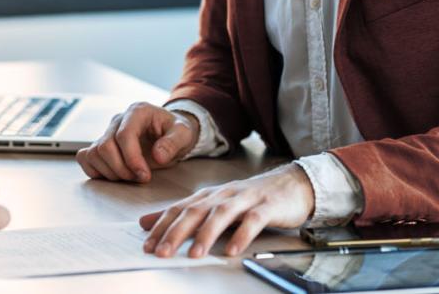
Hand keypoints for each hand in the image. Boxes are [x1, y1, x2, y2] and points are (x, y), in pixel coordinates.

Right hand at [76, 102, 199, 182]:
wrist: (169, 133)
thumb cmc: (175, 131)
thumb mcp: (183, 134)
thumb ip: (173, 143)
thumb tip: (158, 156)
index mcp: (137, 112)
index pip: (124, 135)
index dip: (132, 158)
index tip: (144, 175)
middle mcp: (118, 120)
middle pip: (105, 146)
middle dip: (122, 169)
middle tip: (140, 178)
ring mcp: (107, 132)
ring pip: (94, 153)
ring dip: (111, 172)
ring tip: (130, 177)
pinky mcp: (100, 144)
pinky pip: (85, 157)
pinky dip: (96, 170)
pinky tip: (115, 175)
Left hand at [140, 163, 314, 258]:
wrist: (292, 184)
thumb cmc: (251, 198)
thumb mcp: (215, 204)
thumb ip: (183, 214)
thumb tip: (146, 223)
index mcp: (209, 195)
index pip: (179, 209)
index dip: (162, 226)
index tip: (147, 245)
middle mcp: (223, 194)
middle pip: (195, 211)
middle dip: (176, 232)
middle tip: (162, 252)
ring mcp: (245, 199)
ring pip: (221, 214)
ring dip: (206, 234)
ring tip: (194, 253)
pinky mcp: (267, 207)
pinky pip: (253, 220)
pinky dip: (242, 235)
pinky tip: (233, 250)